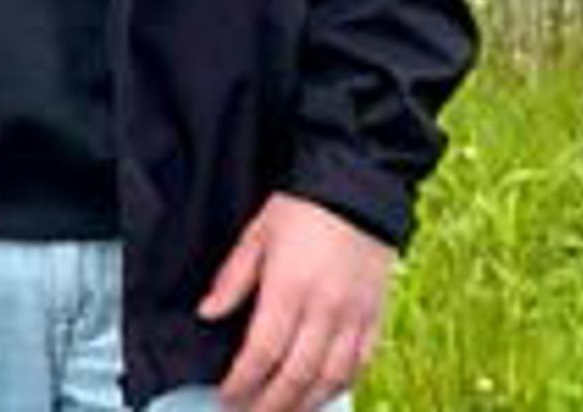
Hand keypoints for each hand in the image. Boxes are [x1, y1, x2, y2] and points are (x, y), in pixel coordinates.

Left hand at [201, 195, 392, 411]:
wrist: (358, 192)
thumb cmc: (304, 211)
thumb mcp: (256, 236)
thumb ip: (232, 279)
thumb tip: (207, 313)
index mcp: (289, 289)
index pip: (262, 352)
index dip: (242, 382)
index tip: (227, 396)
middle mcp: (325, 310)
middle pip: (296, 375)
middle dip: (270, 404)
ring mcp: (354, 317)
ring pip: (330, 378)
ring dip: (304, 404)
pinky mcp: (376, 318)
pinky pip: (360, 365)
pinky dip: (339, 386)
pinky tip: (321, 395)